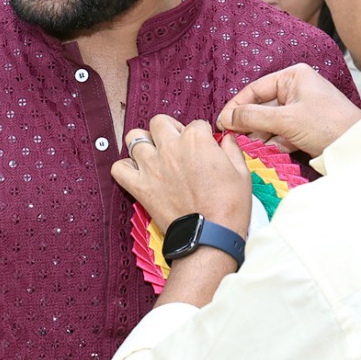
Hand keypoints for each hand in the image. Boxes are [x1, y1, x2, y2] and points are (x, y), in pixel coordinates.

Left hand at [111, 116, 251, 237]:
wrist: (210, 236)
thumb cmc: (229, 207)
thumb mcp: (242, 173)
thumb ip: (232, 149)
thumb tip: (226, 139)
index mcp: (196, 140)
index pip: (196, 124)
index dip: (201, 135)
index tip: (204, 147)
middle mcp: (170, 147)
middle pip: (160, 122)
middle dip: (169, 129)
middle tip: (176, 143)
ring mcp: (151, 166)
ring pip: (134, 137)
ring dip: (143, 143)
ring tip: (154, 154)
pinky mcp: (139, 186)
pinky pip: (119, 168)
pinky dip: (125, 168)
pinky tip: (137, 172)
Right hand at [217, 64, 360, 156]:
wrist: (358, 146)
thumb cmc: (328, 125)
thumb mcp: (286, 120)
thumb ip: (253, 117)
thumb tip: (226, 119)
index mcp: (293, 77)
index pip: (254, 89)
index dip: (236, 107)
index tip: (222, 124)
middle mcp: (296, 88)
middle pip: (261, 106)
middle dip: (249, 125)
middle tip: (234, 140)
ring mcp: (301, 108)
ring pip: (270, 122)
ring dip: (261, 137)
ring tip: (250, 149)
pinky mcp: (306, 126)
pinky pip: (282, 132)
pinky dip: (275, 143)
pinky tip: (268, 153)